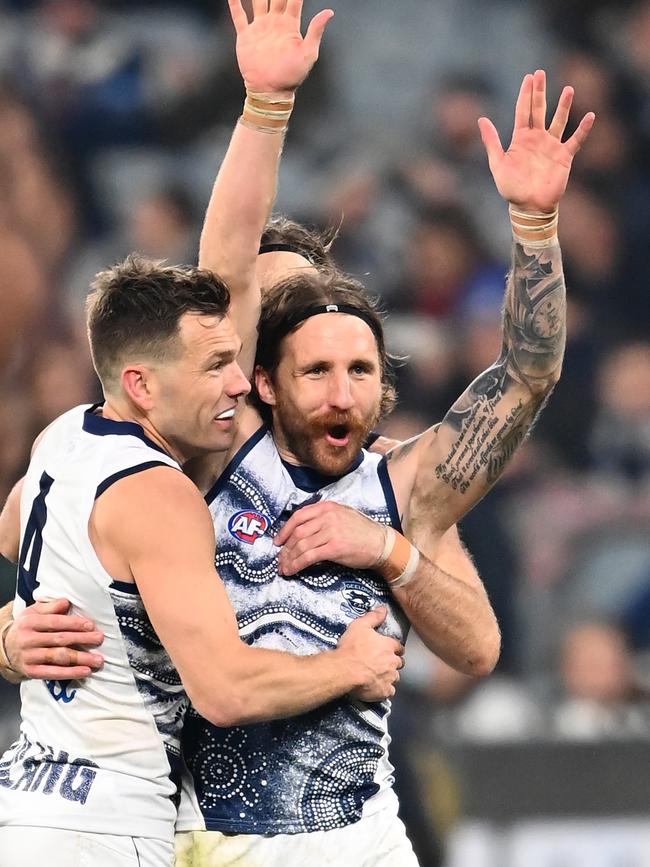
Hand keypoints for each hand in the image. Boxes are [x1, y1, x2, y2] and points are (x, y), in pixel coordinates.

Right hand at [6, 598, 103, 679]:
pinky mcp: (31, 672)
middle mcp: (28, 640)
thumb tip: (66, 602)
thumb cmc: (26, 627)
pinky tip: (85, 671)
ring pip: (59, 657)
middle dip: (82, 639)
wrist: (4, 648)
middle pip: (60, 640)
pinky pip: (53, 673)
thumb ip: (50, 606)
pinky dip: (70, 673)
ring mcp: (29, 657)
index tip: (91, 625)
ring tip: (98, 660)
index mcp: (30, 622)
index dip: (74, 624)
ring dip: (80, 659)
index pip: (55, 622)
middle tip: (99, 639)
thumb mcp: (33, 612)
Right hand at [228, 0, 333, 94]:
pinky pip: (238, 16)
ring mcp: (259, 28)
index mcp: (290, 25)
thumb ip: (316, 31)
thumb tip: (330, 11)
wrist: (270, 91)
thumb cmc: (291, 76)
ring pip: (257, 1)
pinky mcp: (245, 36)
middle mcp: (274, 23)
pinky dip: (234, 4)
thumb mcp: (308, 54)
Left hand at [275, 501, 385, 574]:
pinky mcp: (334, 548)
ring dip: (289, 558)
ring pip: (301, 545)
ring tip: (284, 567)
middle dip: (285, 548)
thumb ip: (323, 517)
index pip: (298, 516)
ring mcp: (331, 532)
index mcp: (327, 507)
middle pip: (297, 532)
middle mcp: (327, 517)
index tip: (278, 541)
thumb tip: (302, 529)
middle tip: (280, 558)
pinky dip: (296, 564)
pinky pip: (309, 557)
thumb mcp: (342, 515)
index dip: (285, 530)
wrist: (381, 543)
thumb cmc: (362, 531)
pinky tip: (291, 570)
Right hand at [336, 606, 403, 700]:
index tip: (389, 650)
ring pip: (395, 677)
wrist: (344, 670)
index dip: (395, 649)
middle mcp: (393, 662)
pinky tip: (377, 687)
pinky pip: (389, 691)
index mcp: (389, 646)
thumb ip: (373, 617)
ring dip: (389, 676)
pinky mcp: (384, 691)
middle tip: (381, 663)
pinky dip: (385, 690)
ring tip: (378, 676)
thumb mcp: (359, 626)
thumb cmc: (351, 647)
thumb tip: (384, 608)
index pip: (399, 647)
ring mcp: (389, 678)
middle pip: (399, 663)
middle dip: (393, 663)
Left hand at [478, 69, 594, 212]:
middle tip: (540, 73)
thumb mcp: (498, 163)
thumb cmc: (512, 189)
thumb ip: (492, 141)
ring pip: (559, 121)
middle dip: (540, 92)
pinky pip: (576, 140)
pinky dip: (583, 129)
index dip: (525, 94)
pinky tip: (590, 116)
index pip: (523, 111)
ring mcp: (551, 146)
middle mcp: (537, 139)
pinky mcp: (564, 157)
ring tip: (568, 89)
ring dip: (563, 106)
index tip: (528, 77)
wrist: (529, 207)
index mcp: (520, 139)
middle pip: (539, 110)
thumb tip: (481, 119)